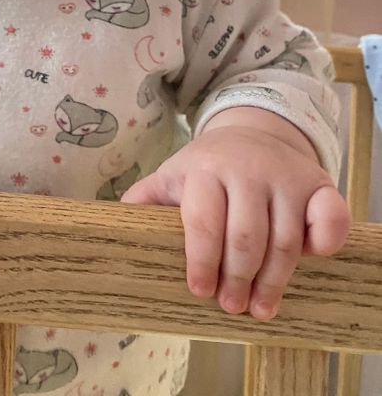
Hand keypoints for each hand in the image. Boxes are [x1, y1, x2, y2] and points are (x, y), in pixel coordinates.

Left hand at [120, 109, 349, 319]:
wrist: (254, 133)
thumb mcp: (173, 176)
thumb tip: (110, 227)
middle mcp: (247, 169)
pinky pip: (330, 218)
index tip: (200, 292)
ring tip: (260, 307)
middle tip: (232, 307)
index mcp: (205, 169)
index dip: (202, 261)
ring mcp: (286, 176)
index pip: (203, 221)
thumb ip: (145, 201)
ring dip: (274, 280)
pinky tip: (311, 261)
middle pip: (246, 237)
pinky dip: (325, 242)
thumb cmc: (207, 168)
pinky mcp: (319, 184)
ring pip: (285, 239)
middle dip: (237, 279)